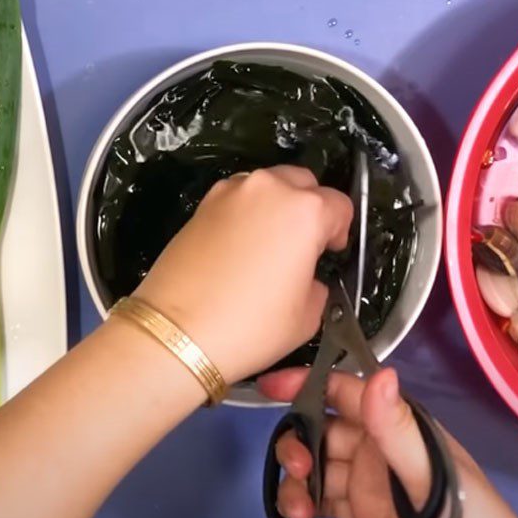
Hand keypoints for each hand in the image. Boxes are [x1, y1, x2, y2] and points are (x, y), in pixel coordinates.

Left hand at [135, 167, 352, 383]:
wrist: (177, 335)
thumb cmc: (250, 327)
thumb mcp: (307, 316)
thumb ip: (317, 284)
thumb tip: (307, 276)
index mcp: (305, 211)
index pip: (340, 206)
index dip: (340, 231)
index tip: (331, 252)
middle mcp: (269, 189)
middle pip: (303, 182)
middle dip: (311, 208)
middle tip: (304, 245)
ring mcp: (231, 191)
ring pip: (268, 185)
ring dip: (278, 206)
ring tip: (270, 245)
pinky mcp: (203, 204)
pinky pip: (238, 198)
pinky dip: (247, 212)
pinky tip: (241, 247)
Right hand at [259, 368, 517, 517]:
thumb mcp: (432, 477)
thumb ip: (399, 430)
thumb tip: (380, 373)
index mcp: (399, 426)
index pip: (348, 392)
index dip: (310, 383)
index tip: (270, 387)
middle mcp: (380, 447)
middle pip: (324, 429)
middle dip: (299, 439)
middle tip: (295, 466)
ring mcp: (369, 482)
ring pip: (318, 465)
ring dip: (299, 478)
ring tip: (299, 508)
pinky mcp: (363, 515)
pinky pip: (322, 498)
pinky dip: (304, 503)